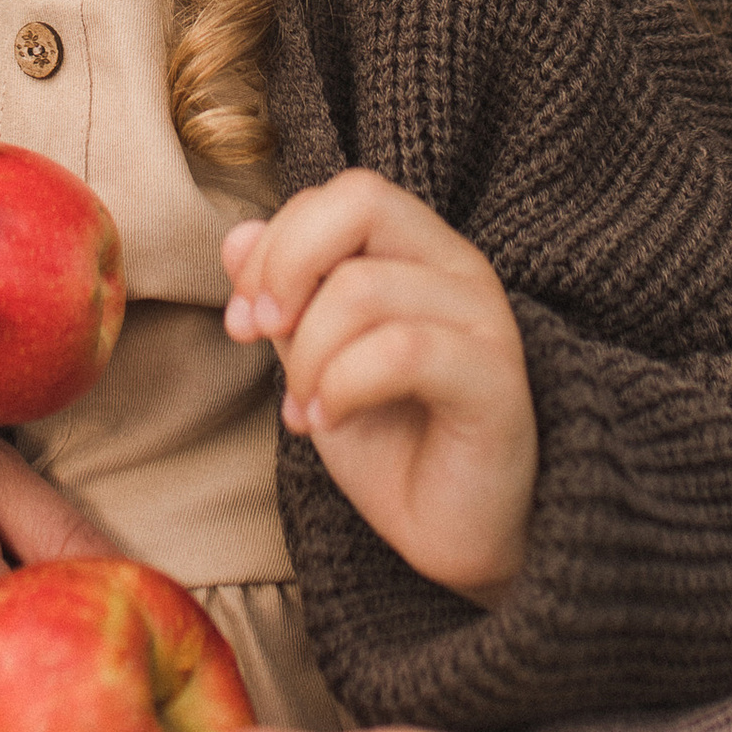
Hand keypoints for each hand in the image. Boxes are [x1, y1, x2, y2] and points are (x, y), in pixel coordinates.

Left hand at [222, 172, 534, 597]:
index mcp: (420, 252)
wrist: (455, 536)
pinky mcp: (496, 381)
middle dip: (287, 266)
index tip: (243, 319)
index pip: (341, 195)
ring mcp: (484, 320)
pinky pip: (402, 350)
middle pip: (361, 200)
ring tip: (303, 409)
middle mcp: (459, 268)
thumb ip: (285, 298)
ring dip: (307, 356)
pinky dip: (343, 385)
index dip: (275, 244)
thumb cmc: (393, 444)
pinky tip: (329, 420)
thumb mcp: (317, 362)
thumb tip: (235, 237)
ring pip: (364, 289)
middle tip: (263, 335)